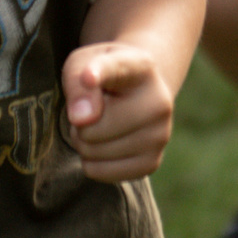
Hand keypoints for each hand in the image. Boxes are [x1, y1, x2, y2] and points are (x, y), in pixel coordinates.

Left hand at [61, 41, 176, 180]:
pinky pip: (99, 172)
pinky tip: (106, 143)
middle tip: (91, 110)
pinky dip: (92, 162)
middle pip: (93, 126)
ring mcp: (160, 135)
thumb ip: (77, 82)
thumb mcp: (82, 64)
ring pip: (93, 151)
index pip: (116, 69)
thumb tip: (82, 118)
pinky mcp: (152, 163)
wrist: (136, 93)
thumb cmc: (102, 76)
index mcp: (140, 66)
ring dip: (84, 141)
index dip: (98, 72)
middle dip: (79, 122)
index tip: (88, 75)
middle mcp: (159, 102)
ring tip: (101, 123)